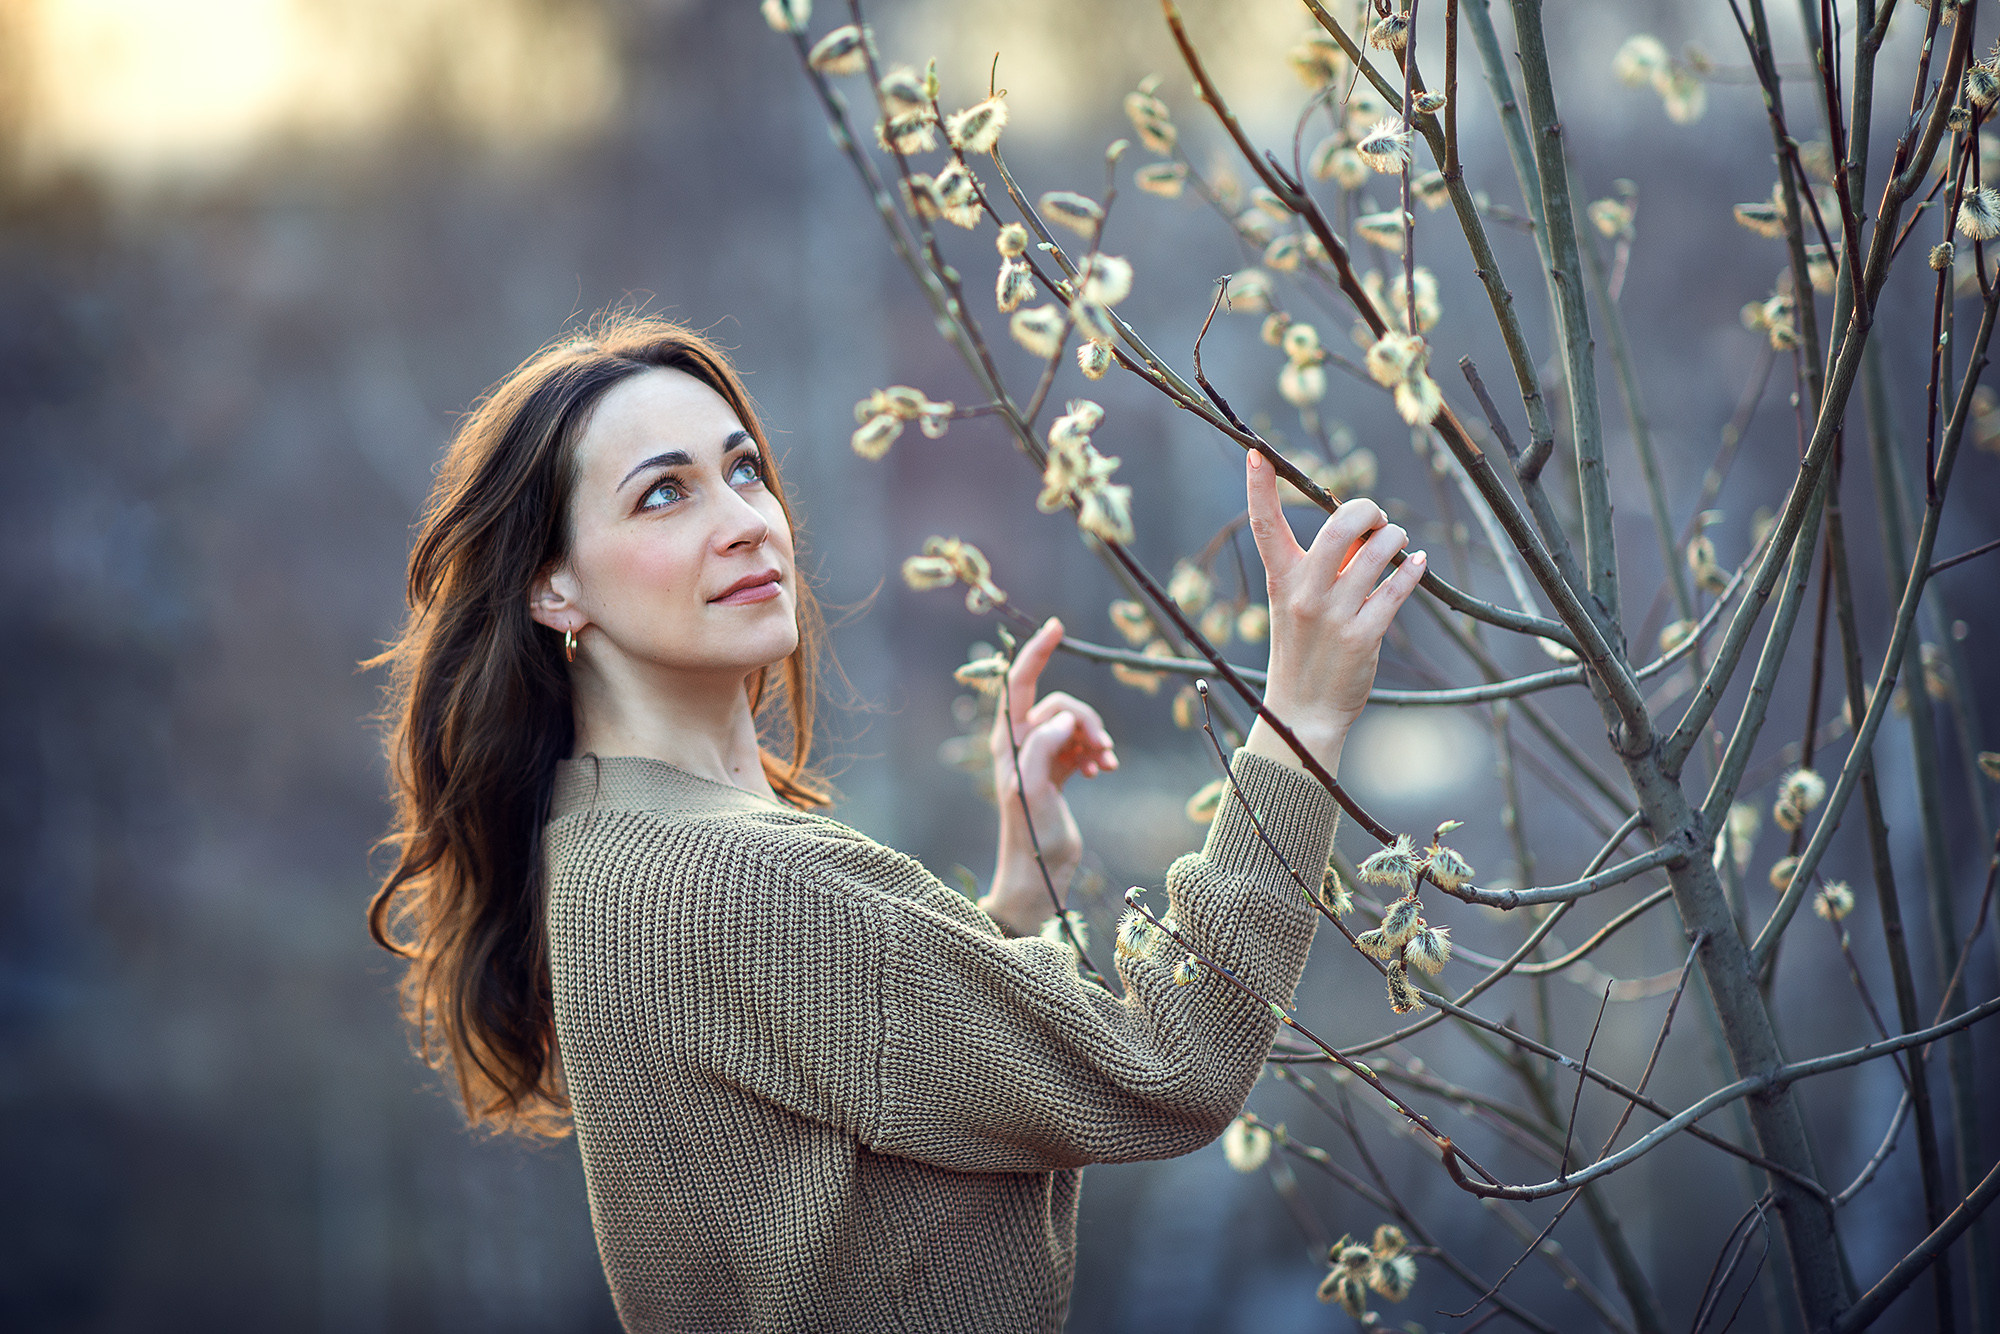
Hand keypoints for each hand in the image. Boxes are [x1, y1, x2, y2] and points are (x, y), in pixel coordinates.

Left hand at [979, 617, 1117, 935]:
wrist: (1039, 874)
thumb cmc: (1030, 834)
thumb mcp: (1031, 788)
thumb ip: (1040, 746)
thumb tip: (1063, 719)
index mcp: (1007, 740)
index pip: (1019, 682)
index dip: (1037, 652)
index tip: (1058, 626)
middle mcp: (1020, 743)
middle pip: (1062, 705)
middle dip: (1087, 721)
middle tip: (1102, 749)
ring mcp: (1040, 756)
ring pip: (1076, 724)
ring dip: (1096, 739)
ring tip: (1106, 764)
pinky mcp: (1057, 771)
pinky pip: (1082, 745)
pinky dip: (1096, 753)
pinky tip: (1104, 772)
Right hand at [1242, 449, 1425, 774]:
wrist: (1302, 713)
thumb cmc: (1303, 651)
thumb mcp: (1300, 605)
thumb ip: (1326, 566)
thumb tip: (1364, 532)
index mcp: (1281, 580)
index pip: (1263, 525)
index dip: (1258, 487)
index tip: (1255, 453)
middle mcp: (1302, 593)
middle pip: (1338, 525)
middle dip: (1367, 510)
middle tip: (1377, 519)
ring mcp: (1332, 615)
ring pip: (1377, 553)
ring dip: (1396, 540)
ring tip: (1399, 545)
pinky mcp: (1362, 637)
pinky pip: (1398, 589)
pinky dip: (1414, 571)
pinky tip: (1419, 564)